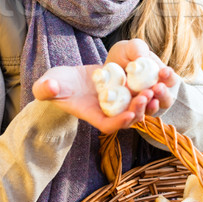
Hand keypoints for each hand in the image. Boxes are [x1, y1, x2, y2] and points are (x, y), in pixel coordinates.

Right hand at [32, 64, 151, 133]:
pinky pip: (138, 92)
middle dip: (139, 110)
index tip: (129, 114)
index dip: (119, 122)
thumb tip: (50, 87)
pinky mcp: (122, 90)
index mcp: (90, 115)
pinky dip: (148, 86)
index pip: (108, 125)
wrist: (65, 79)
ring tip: (156, 87)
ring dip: (148, 100)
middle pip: (128, 118)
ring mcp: (116, 102)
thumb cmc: (54, 84)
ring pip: (137, 106)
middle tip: (147, 96)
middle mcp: (107, 112)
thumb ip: (46, 88)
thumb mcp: (47, 85)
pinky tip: (156, 76)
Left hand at [105, 39, 176, 115]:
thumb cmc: (124, 56)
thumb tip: (141, 58)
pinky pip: (135, 117)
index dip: (169, 76)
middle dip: (163, 94)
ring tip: (144, 97)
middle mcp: (156, 94)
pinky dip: (134, 115)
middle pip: (167, 99)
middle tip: (157, 87)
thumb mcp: (130, 47)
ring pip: (152, 110)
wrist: (105, 70)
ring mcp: (145, 105)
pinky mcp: (131, 113)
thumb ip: (137, 49)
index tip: (163, 71)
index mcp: (161, 77)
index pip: (171, 79)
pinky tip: (131, 112)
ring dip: (150, 105)